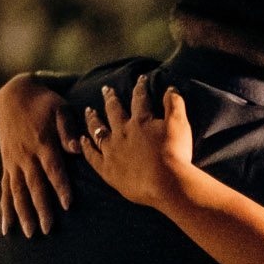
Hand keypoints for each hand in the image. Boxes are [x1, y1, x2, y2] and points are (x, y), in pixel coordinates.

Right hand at [0, 73, 80, 235]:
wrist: (15, 93)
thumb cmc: (45, 102)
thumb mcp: (60, 108)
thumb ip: (68, 130)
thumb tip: (77, 148)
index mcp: (43, 143)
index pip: (53, 169)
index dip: (61, 187)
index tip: (68, 205)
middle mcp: (26, 155)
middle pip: (35, 186)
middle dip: (41, 208)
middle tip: (48, 229)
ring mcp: (14, 161)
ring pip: (18, 192)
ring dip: (23, 214)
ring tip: (28, 234)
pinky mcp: (6, 164)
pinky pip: (5, 189)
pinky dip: (5, 209)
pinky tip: (6, 228)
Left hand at [79, 74, 195, 211]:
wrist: (167, 184)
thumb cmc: (176, 154)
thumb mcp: (180, 124)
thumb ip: (175, 104)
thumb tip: (170, 88)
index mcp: (140, 121)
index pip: (139, 99)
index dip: (140, 87)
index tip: (140, 79)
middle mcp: (122, 132)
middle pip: (113, 111)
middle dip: (110, 98)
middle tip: (106, 89)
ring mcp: (112, 151)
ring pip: (98, 130)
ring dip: (93, 119)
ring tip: (89, 111)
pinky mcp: (108, 169)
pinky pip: (92, 156)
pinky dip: (86, 147)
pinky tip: (83, 140)